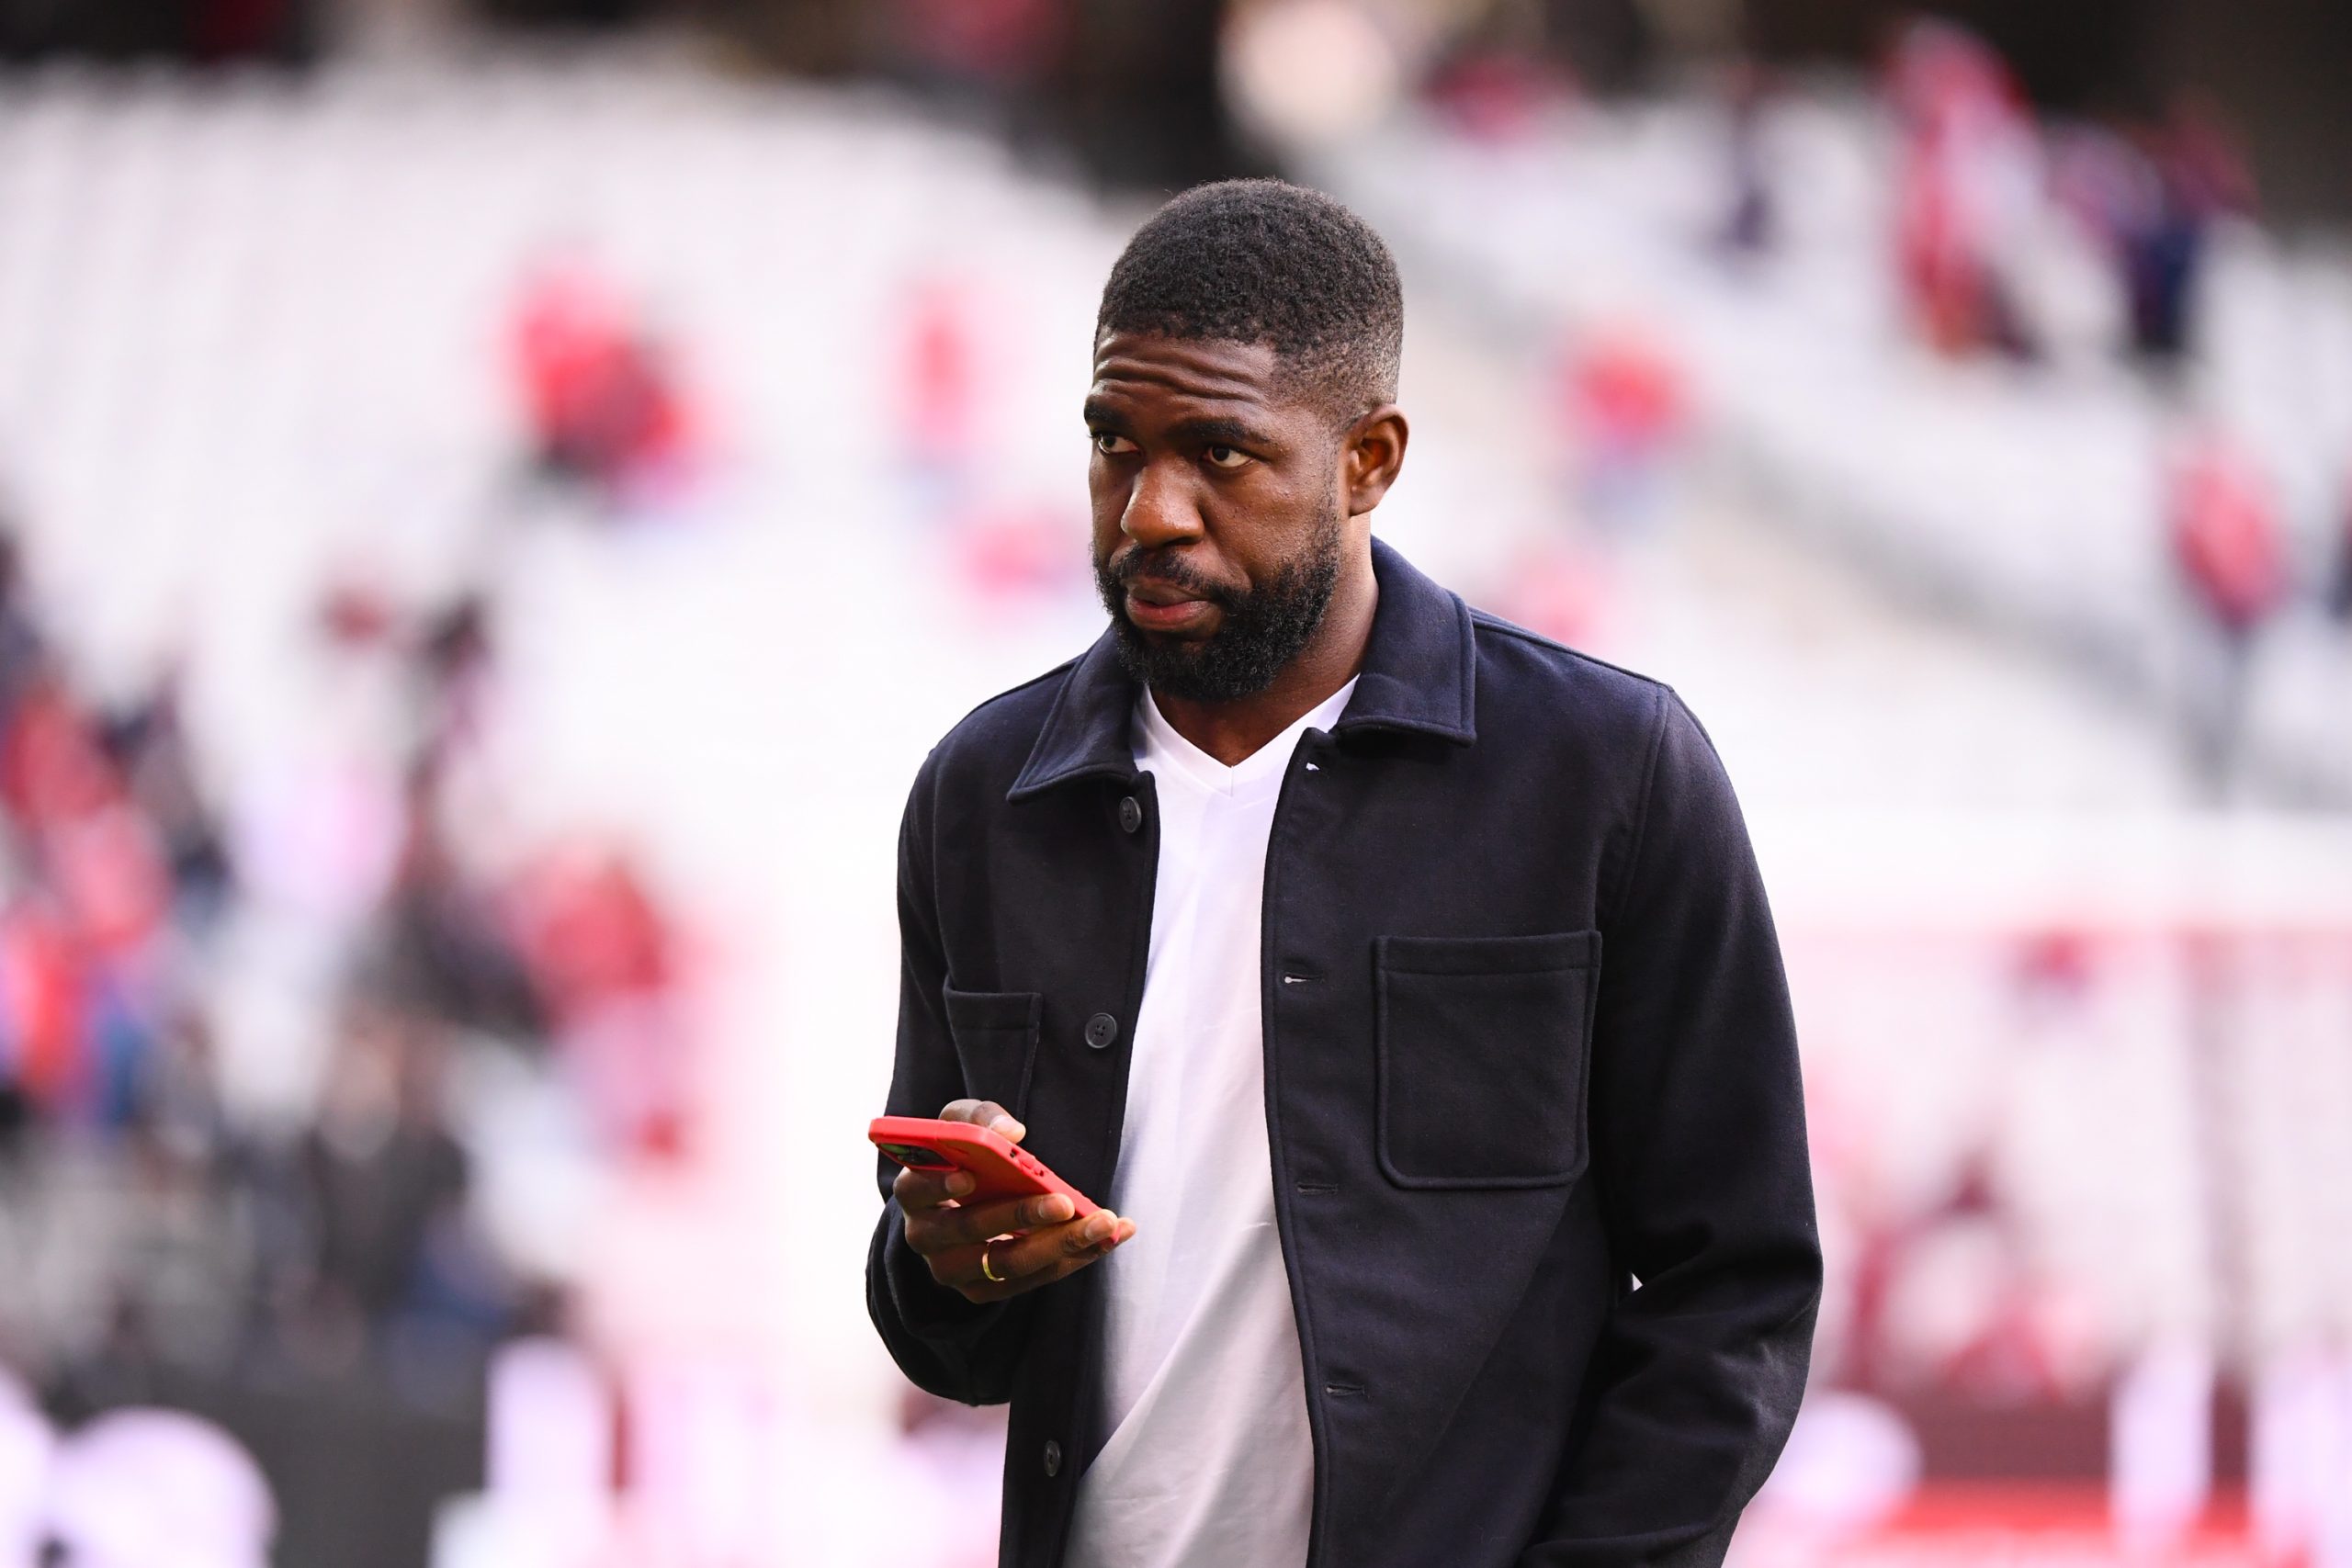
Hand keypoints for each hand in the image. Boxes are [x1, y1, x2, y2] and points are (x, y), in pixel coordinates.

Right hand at [895, 1099, 1135, 1302]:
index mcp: (914, 1193)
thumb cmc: (961, 1154)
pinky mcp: (984, 1290)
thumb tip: (1012, 1133)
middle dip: (1022, 1215)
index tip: (968, 1176)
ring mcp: (954, 1271)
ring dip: (1061, 1244)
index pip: (917, 1191)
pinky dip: (1075, 1258)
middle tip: (1065, 1202)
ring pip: (1007, 1265)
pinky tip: (1111, 1235)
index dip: (939, 1186)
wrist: (961, 1198)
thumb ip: (979, 1119)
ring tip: (1105, 1224)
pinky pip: (1032, 1280)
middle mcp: (926, 1238)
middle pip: (972, 1232)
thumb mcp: (963, 1123)